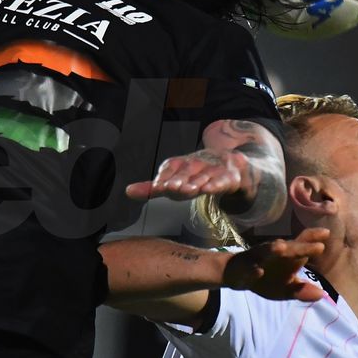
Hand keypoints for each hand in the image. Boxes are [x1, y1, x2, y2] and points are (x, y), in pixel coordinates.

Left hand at [125, 148, 252, 201]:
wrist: (229, 165)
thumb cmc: (194, 174)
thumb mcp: (173, 180)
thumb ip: (151, 188)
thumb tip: (127, 192)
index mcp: (179, 165)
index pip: (169, 169)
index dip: (163, 178)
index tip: (156, 187)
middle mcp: (194, 165)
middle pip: (184, 172)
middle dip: (177, 180)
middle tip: (168, 188)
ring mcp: (211, 170)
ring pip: (201, 176)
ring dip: (194, 182)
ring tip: (186, 189)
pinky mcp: (226, 177)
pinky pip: (220, 181)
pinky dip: (215, 184)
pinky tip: (208, 189)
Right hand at [220, 228, 328, 301]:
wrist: (235, 274)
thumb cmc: (265, 278)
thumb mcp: (285, 289)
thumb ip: (301, 290)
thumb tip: (322, 294)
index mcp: (285, 256)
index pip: (300, 244)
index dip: (312, 238)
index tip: (327, 233)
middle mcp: (272, 253)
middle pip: (288, 248)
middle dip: (302, 247)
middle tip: (319, 246)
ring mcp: (257, 259)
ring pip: (265, 253)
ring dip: (273, 250)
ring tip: (282, 248)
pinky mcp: (244, 269)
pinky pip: (249, 269)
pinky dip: (254, 271)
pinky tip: (259, 272)